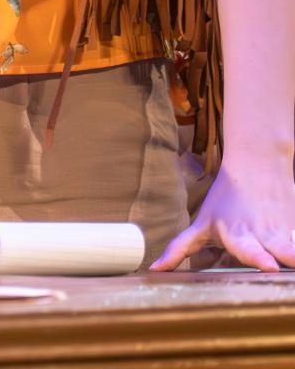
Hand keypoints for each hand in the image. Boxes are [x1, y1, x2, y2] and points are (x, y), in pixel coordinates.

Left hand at [150, 160, 294, 270]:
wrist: (258, 167)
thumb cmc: (225, 201)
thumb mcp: (202, 225)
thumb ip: (180, 249)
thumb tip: (155, 270)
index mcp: (238, 237)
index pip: (247, 251)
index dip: (258, 259)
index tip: (269, 266)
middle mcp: (264, 238)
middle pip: (278, 251)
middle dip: (282, 256)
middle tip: (278, 265)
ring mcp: (284, 234)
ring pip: (292, 248)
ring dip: (292, 253)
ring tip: (293, 258)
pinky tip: (293, 246)